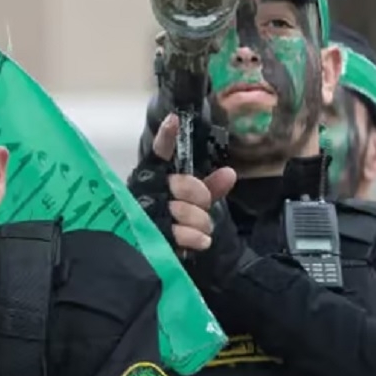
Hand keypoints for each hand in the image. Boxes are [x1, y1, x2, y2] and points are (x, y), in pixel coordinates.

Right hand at [130, 114, 236, 252]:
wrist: (156, 255)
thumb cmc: (173, 222)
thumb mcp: (194, 202)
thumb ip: (210, 187)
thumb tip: (229, 173)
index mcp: (154, 177)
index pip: (158, 154)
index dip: (166, 138)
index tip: (174, 120)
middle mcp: (146, 193)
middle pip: (181, 184)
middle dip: (200, 196)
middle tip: (202, 206)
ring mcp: (146, 215)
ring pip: (183, 211)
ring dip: (201, 221)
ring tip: (201, 228)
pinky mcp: (151, 238)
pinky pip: (180, 234)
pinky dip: (196, 237)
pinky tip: (200, 240)